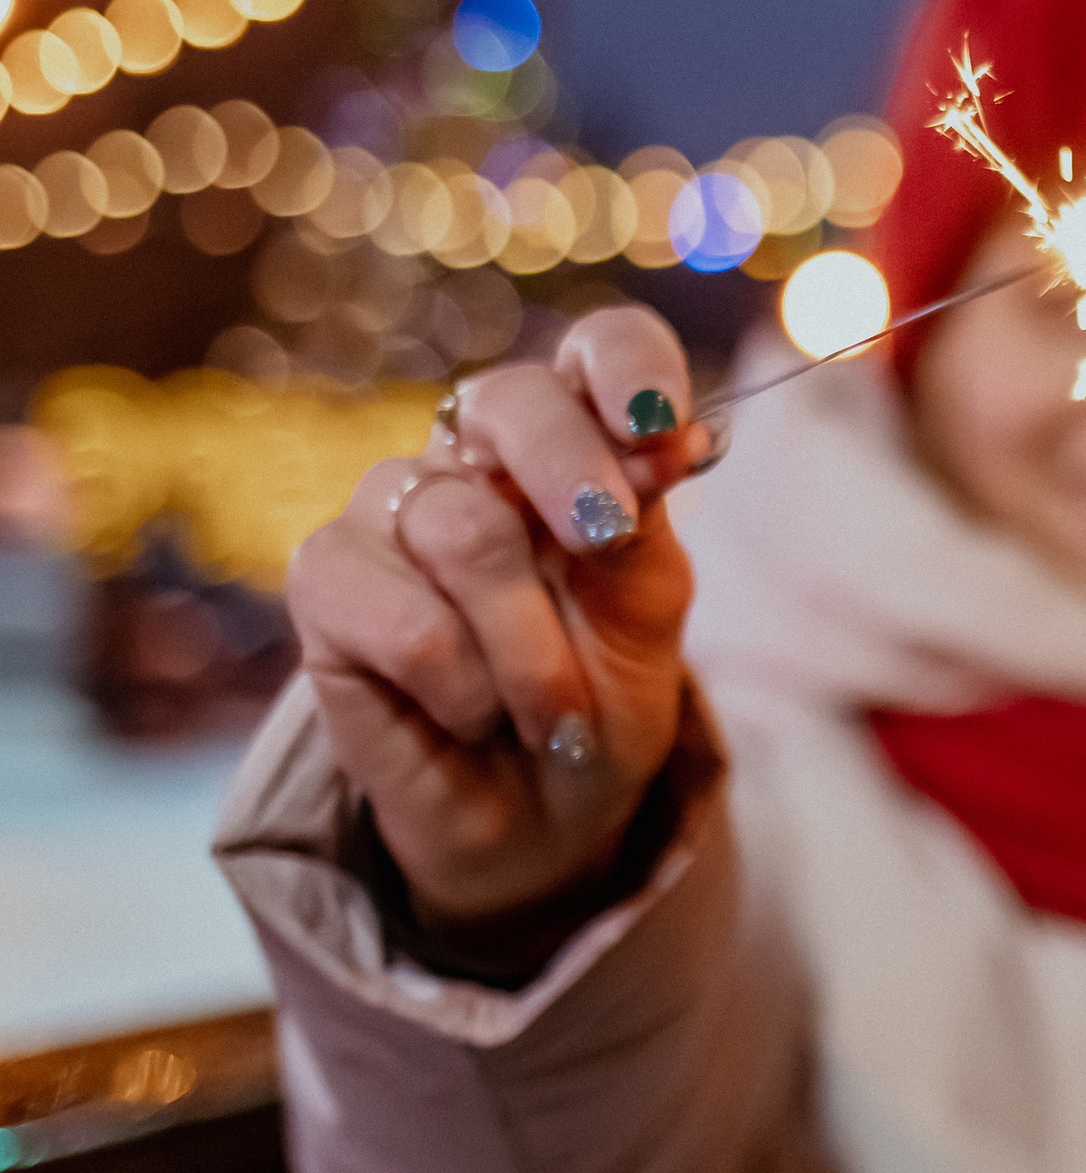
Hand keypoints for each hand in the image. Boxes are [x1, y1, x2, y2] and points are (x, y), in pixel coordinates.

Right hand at [286, 306, 710, 931]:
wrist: (537, 824)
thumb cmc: (597, 708)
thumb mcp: (647, 620)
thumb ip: (647, 524)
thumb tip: (673, 437)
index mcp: (569, 444)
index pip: (595, 349)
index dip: (628, 365)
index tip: (663, 423)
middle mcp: (471, 458)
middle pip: (508, 399)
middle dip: (572, 471)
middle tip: (603, 541)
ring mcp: (391, 512)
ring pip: (463, 528)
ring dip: (529, 646)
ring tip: (550, 711)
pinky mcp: (326, 582)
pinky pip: (400, 616)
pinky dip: (459, 684)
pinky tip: (467, 714)